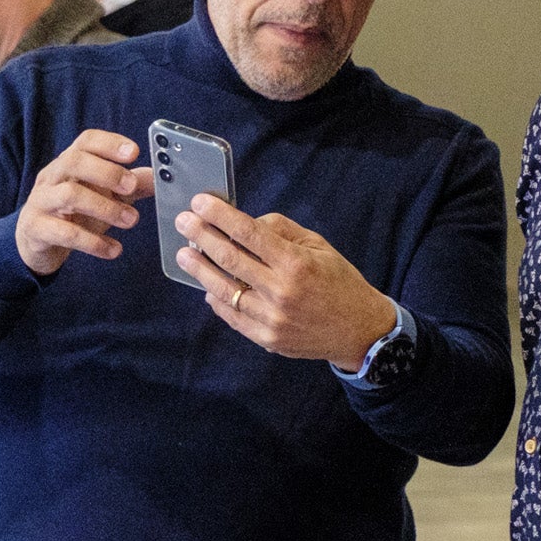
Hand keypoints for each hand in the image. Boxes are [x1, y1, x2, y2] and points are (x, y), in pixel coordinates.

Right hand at [15, 130, 151, 276]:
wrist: (34, 243)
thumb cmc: (71, 214)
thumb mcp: (102, 196)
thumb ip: (130, 186)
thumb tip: (162, 179)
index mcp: (68, 164)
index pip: (85, 142)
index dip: (109, 144)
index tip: (134, 152)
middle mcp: (51, 177)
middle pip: (75, 162)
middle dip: (107, 172)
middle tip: (131, 188)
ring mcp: (41, 202)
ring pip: (69, 195)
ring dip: (105, 207)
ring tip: (131, 221)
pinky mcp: (36, 229)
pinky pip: (64, 233)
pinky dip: (93, 242)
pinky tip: (113, 249)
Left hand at [171, 195, 397, 368]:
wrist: (358, 330)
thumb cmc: (338, 282)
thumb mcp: (318, 246)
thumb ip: (281, 231)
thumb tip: (245, 222)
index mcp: (296, 263)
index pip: (248, 232)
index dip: (220, 216)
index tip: (199, 203)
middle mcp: (280, 291)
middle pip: (229, 259)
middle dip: (201, 237)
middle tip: (182, 222)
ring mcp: (270, 318)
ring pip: (223, 289)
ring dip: (200, 269)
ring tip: (184, 254)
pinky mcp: (265, 338)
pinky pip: (231, 315)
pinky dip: (216, 298)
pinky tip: (207, 285)